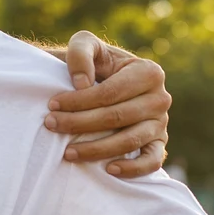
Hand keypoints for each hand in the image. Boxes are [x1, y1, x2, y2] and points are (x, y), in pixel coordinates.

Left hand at [45, 31, 170, 175]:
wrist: (104, 81)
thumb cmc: (95, 63)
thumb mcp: (86, 45)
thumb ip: (81, 54)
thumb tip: (82, 84)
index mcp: (149, 72)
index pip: (110, 92)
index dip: (79, 101)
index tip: (52, 105)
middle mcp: (160, 98)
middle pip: (117, 117)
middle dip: (80, 123)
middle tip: (51, 125)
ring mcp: (162, 123)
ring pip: (130, 141)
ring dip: (96, 150)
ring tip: (68, 152)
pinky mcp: (159, 143)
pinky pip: (152, 161)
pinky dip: (133, 168)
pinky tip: (109, 169)